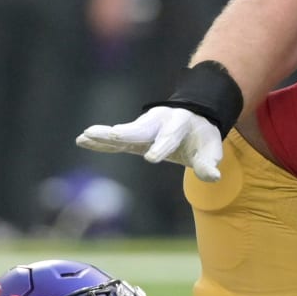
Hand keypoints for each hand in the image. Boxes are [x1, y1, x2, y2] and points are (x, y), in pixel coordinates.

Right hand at [76, 105, 224, 181]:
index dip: (161, 146)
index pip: (170, 137)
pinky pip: (116, 139)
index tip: (151, 158)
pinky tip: (83, 140)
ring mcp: (144, 127)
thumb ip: (209, 163)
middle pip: (140, 128)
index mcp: (179, 125)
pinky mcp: (134, 135)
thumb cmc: (202, 138)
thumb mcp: (210, 149)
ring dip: (105, 135)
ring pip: (123, 131)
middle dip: (126, 133)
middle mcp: (158, 122)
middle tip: (112, 135)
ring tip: (86, 135)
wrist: (194, 117)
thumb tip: (214, 177)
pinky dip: (101, 141)